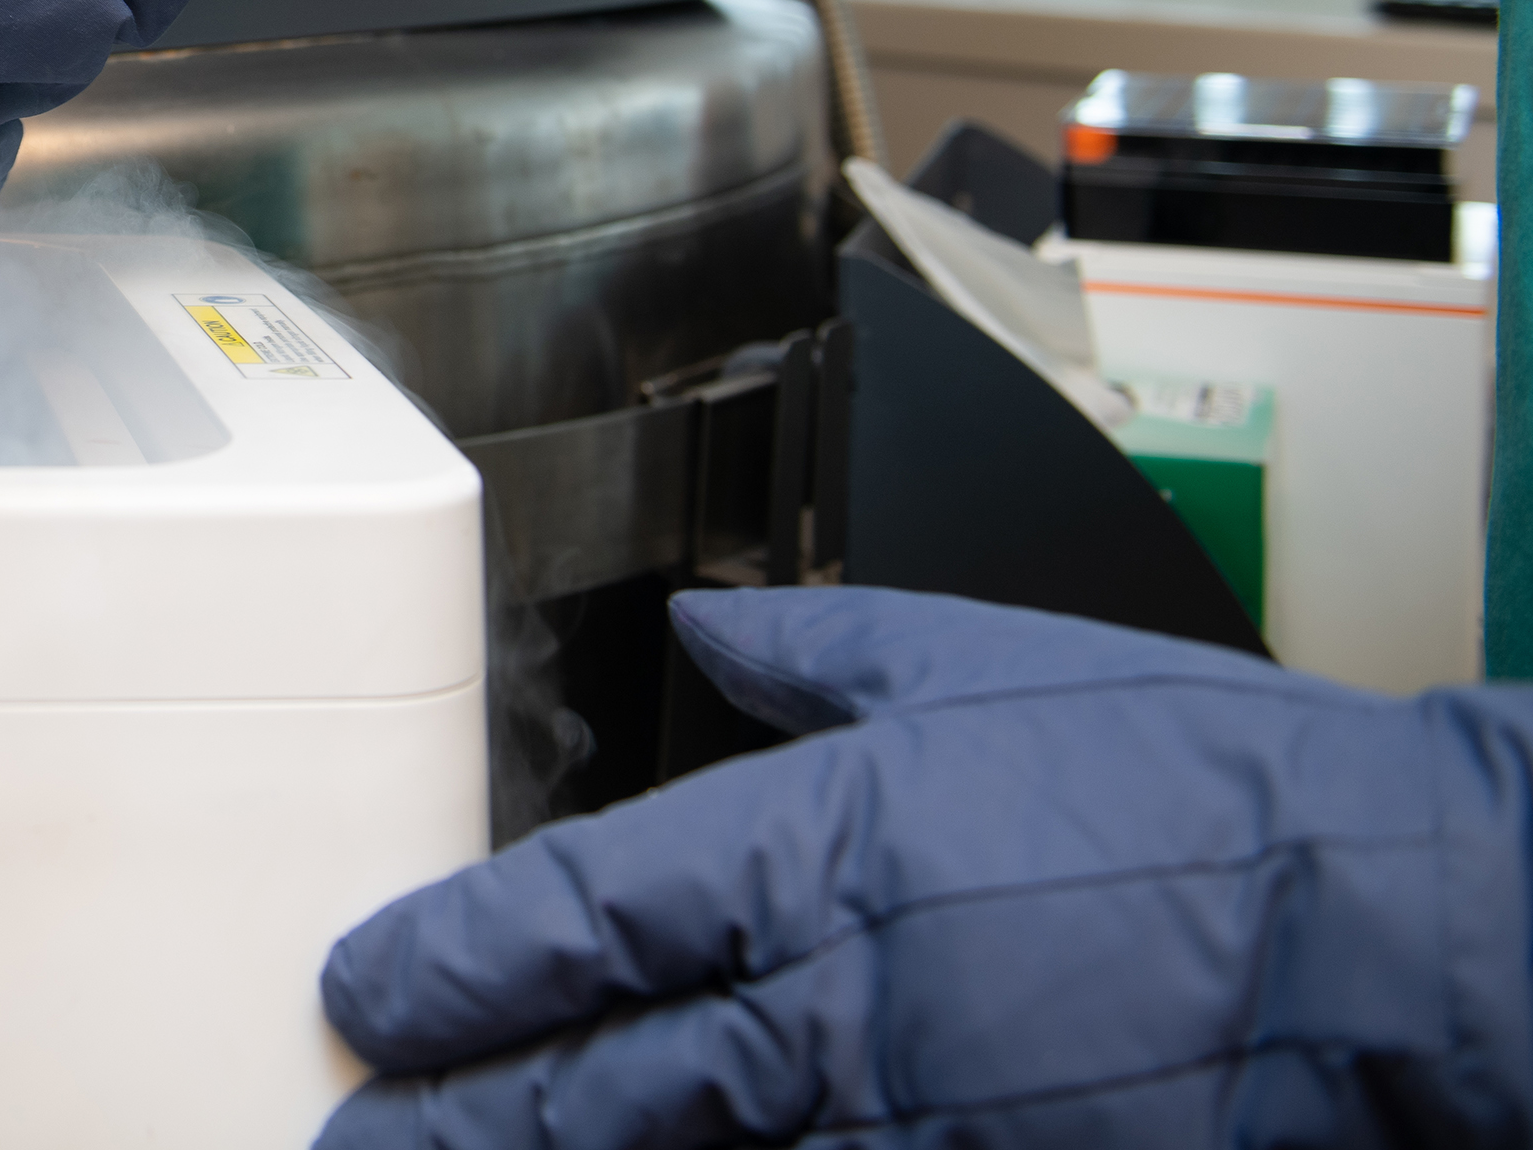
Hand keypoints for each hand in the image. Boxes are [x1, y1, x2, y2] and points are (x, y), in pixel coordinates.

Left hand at [316, 588, 1532, 1146]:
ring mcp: (909, 1121)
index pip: (578, 917)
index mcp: (817, 848)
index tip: (366, 989)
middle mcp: (837, 1001)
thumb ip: (814, 658)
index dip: (452, 964)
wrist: (1384, 929)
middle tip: (355, 1138)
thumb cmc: (1198, 794)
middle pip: (595, 1084)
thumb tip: (716, 640)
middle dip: (462, 1123)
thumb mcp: (976, 670)